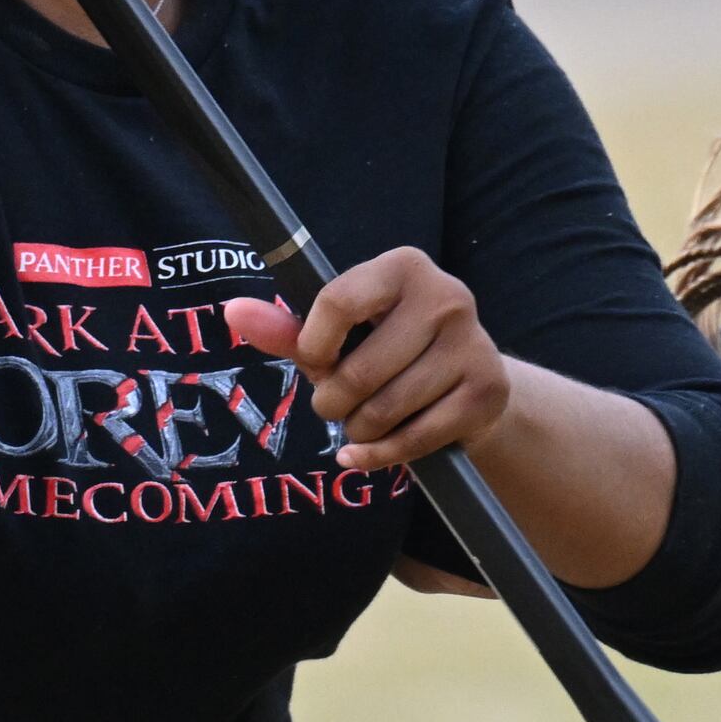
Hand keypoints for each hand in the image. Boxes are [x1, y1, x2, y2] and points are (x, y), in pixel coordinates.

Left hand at [221, 248, 505, 471]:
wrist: (469, 383)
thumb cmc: (389, 351)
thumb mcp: (340, 333)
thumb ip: (288, 328)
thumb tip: (233, 312)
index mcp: (405, 266)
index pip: (338, 303)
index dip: (312, 346)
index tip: (314, 362)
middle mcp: (448, 296)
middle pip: (358, 370)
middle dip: (333, 400)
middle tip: (336, 402)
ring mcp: (474, 345)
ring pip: (383, 409)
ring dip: (357, 428)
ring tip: (362, 419)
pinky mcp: (487, 392)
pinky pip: (413, 439)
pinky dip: (378, 455)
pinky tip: (366, 451)